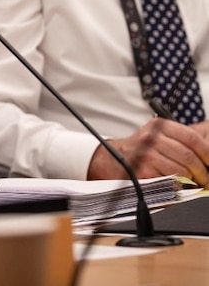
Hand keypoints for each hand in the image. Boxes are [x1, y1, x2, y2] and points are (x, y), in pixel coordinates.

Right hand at [87, 118, 208, 186]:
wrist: (113, 159)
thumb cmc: (142, 149)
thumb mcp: (160, 135)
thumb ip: (182, 139)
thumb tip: (208, 151)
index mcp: (160, 126)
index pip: (192, 138)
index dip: (207, 152)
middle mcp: (152, 137)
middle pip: (189, 156)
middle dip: (202, 171)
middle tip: (205, 178)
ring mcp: (147, 154)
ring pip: (182, 170)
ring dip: (190, 180)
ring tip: (189, 181)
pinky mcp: (144, 171)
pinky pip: (170, 181)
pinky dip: (177, 186)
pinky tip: (174, 184)